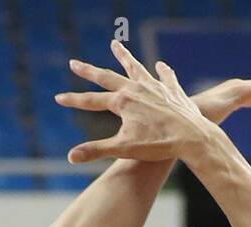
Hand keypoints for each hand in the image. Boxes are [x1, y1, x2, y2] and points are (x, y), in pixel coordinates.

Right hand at [57, 40, 218, 164]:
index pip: (91, 101)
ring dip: (123, 57)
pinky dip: (161, 71)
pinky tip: (160, 66)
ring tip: (115, 45)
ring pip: (135, 68)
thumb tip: (70, 157)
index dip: (74, 100)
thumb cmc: (158, 145)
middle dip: (88, 71)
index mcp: (122, 102)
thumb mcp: (123, 149)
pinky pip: (165, 77)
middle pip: (107, 77)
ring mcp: (155, 86)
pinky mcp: (172, 90)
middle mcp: (136, 89)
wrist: (192, 138)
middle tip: (74, 63)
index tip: (58, 98)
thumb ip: (96, 151)